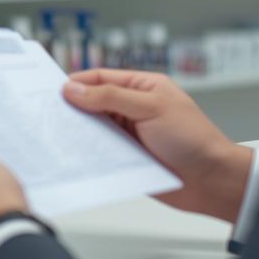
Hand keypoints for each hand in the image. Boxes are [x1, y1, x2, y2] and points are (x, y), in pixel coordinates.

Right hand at [63, 69, 253, 221]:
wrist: (211, 181)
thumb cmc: (193, 139)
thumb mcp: (150, 108)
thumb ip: (111, 98)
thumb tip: (75, 89)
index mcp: (142, 87)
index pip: (101, 78)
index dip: (77, 83)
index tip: (53, 91)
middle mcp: (133, 109)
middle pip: (94, 103)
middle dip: (73, 108)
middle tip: (48, 114)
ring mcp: (130, 134)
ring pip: (95, 129)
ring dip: (80, 132)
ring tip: (55, 135)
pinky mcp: (127, 157)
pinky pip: (101, 152)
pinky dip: (88, 153)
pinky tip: (74, 155)